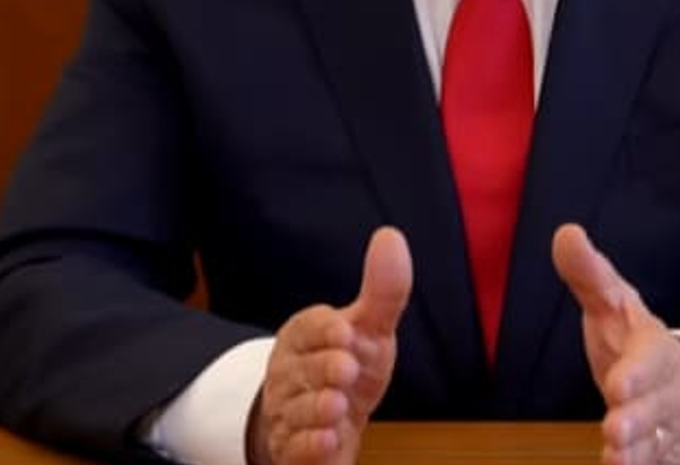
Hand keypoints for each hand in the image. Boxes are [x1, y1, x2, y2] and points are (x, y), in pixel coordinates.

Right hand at [251, 227, 412, 464]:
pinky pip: (293, 449)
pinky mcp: (292, 449)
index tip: (346, 331)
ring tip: (336, 406)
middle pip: (300, 369)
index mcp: (306, 336)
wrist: (329, 425)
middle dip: (323, 370)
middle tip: (347, 369)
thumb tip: (391, 236)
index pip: (308, 326)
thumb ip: (383, 290)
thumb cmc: (348, 369)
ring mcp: (288, 413)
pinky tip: (327, 440)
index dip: (325, 330)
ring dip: (315, 409)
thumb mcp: (370, 330)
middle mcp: (290, 373)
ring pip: (295, 410)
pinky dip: (309, 446)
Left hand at [553, 224, 679, 464]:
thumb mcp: (613, 304)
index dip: (637, 373)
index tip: (617, 385)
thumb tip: (565, 233)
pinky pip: (658, 464)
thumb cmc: (636, 343)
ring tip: (615, 458)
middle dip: (637, 418)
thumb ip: (589, 275)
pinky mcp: (664, 455)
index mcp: (654, 349)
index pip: (651, 358)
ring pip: (658, 442)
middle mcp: (666, 390)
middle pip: (656, 406)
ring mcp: (667, 426)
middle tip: (614, 429)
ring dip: (638, 453)